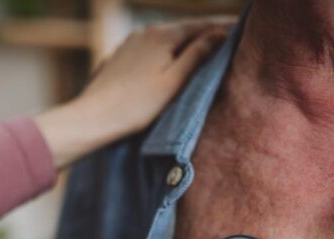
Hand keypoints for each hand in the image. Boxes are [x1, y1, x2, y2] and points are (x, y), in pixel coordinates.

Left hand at [35, 18, 230, 166]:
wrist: (92, 119)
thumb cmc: (136, 106)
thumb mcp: (174, 82)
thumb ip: (197, 56)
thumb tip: (219, 35)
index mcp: (162, 35)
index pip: (201, 25)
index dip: (222, 28)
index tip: (241, 32)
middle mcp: (144, 32)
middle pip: (182, 30)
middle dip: (204, 35)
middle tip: (226, 41)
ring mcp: (128, 44)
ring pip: (164, 40)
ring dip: (183, 45)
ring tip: (200, 53)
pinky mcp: (118, 59)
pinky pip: (148, 51)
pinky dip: (164, 53)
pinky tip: (167, 64)